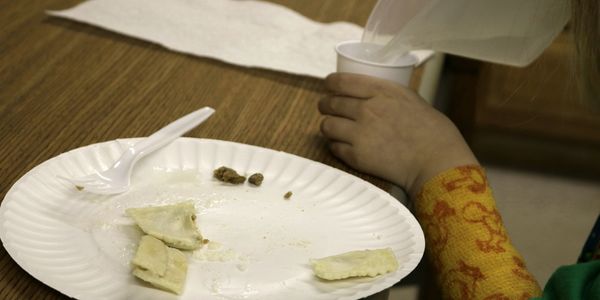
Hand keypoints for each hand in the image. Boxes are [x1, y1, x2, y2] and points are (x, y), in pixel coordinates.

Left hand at [318, 73, 477, 196]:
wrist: (437, 163)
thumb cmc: (434, 132)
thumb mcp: (411, 100)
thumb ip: (388, 96)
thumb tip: (372, 94)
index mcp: (382, 91)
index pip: (342, 81)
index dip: (330, 83)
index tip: (328, 85)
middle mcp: (367, 110)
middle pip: (331, 103)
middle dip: (325, 105)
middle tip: (326, 108)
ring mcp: (360, 134)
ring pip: (327, 126)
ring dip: (328, 126)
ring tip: (333, 128)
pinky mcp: (357, 156)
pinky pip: (334, 148)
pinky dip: (336, 146)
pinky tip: (343, 146)